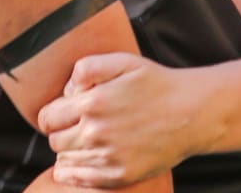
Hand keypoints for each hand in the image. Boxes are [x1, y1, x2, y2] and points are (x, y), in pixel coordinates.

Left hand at [38, 53, 199, 187]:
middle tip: (77, 128)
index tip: (63, 115)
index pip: (47, 118)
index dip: (52, 116)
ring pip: (66, 160)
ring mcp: (109, 156)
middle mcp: (96, 132)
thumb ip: (84, 69)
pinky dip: (75, 173)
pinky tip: (80, 164)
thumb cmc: (156, 83)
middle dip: (61, 133)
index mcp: (91, 103)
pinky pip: (82, 179)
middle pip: (54, 141)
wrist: (194, 112)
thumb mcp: (120, 61)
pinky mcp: (122, 174)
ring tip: (86, 143)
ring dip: (69, 152)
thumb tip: (66, 90)